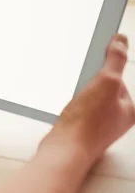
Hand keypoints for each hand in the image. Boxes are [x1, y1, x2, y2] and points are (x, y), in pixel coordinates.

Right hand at [41, 34, 134, 169]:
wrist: (64, 150)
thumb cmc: (87, 126)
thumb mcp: (106, 82)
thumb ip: (116, 60)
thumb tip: (122, 41)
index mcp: (130, 109)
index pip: (120, 76)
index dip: (107, 67)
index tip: (97, 55)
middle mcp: (117, 118)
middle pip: (103, 85)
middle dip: (90, 80)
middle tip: (84, 85)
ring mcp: (99, 124)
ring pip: (89, 96)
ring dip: (79, 92)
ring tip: (76, 99)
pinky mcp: (82, 128)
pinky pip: (79, 107)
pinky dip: (72, 103)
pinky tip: (68, 108)